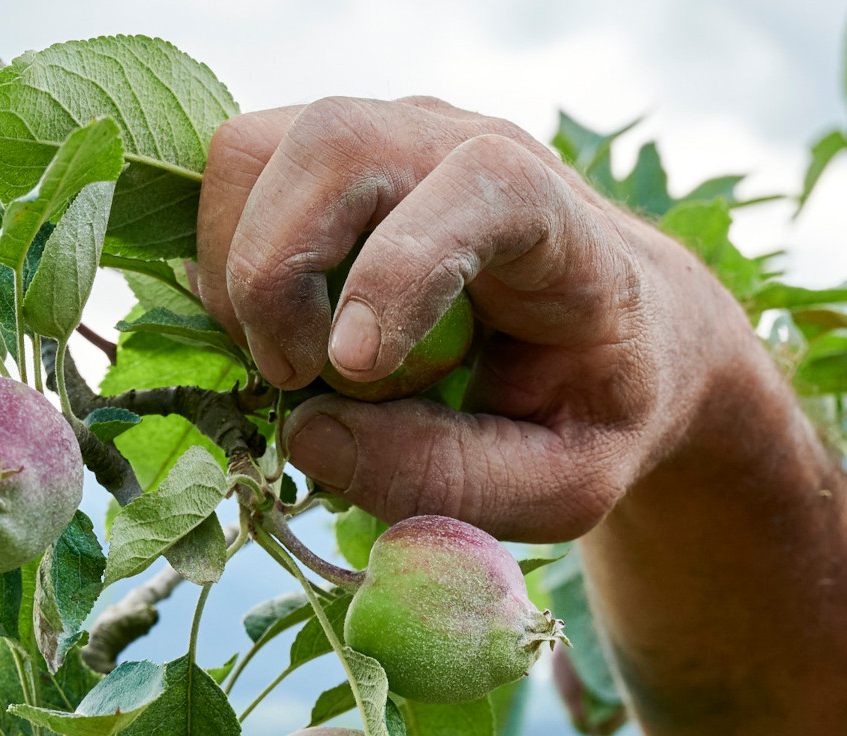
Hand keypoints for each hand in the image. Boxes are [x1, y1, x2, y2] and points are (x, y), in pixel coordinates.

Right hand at [194, 97, 768, 541]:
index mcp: (558, 224)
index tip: (355, 368)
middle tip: (291, 380)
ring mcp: (387, 140)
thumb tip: (307, 435)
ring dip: (238, 266)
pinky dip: (224, 258)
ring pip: (257, 150)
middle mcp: (463, 150)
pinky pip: (236, 176)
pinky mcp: (329, 160)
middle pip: (335, 145)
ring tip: (284, 359)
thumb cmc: (597, 407)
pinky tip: (275, 328)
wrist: (622, 334)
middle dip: (276, 272)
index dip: (404, 263)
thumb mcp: (565, 483)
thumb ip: (453, 475)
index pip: (485, 183)